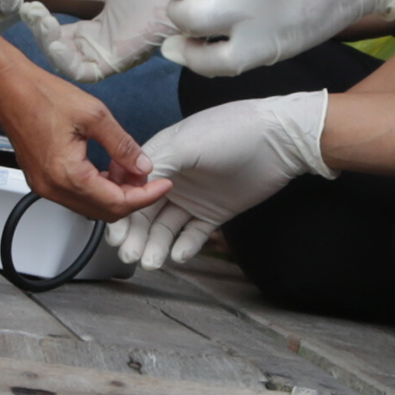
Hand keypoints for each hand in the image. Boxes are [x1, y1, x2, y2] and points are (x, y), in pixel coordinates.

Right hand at [0, 58, 166, 224]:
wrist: (9, 88)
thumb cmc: (42, 96)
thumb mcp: (95, 115)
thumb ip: (122, 145)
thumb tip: (141, 165)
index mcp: (67, 174)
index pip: (117, 202)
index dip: (146, 196)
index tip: (163, 185)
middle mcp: (53, 187)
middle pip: (104, 211)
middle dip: (131, 196)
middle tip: (145, 174)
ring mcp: (45, 186)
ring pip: (91, 205)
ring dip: (114, 191)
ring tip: (126, 165)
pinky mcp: (42, 180)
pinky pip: (77, 195)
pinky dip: (97, 186)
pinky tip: (107, 167)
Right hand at [21, 0, 170, 82]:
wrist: (166, 2)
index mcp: (89, 32)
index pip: (56, 34)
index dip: (40, 22)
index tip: (31, 7)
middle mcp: (91, 48)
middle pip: (55, 50)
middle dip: (40, 33)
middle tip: (34, 14)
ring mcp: (100, 59)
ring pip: (64, 63)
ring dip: (49, 45)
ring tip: (44, 26)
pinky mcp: (110, 66)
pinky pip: (81, 72)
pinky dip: (66, 61)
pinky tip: (58, 43)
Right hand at [112, 91, 327, 271]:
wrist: (280, 141)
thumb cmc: (232, 132)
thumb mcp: (186, 144)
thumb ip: (156, 166)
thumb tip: (127, 186)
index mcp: (162, 157)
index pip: (132, 188)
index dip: (122, 211)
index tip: (115, 234)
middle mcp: (174, 178)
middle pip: (146, 212)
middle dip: (136, 235)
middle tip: (130, 254)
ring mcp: (194, 197)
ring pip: (166, 226)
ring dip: (157, 244)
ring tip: (151, 262)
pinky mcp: (215, 212)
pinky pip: (193, 233)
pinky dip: (184, 245)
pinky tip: (178, 254)